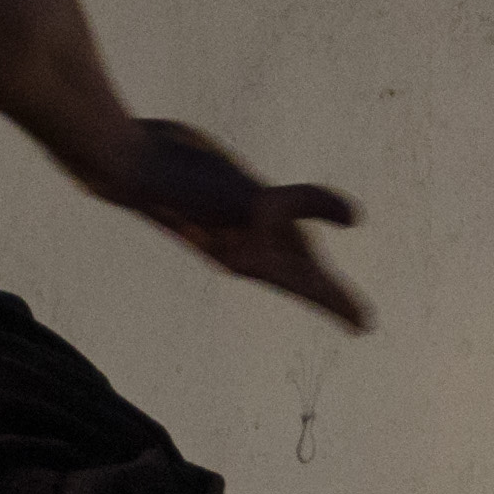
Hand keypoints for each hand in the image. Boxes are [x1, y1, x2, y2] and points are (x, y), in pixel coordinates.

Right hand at [101, 119, 367, 330]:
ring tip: (323, 278)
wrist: (129, 166)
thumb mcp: (250, 201)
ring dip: (305, 263)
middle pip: (298, 272)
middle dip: (326, 293)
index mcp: (254, 256)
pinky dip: (286, 215)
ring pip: (281, 246)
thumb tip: (356, 219)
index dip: (338, 302)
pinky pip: (266, 210)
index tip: (365, 326)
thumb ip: (304, 207)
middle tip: (354, 316)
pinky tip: (290, 221)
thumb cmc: (183, 189)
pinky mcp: (227, 193)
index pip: (308, 283)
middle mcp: (247, 243)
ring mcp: (236, 221)